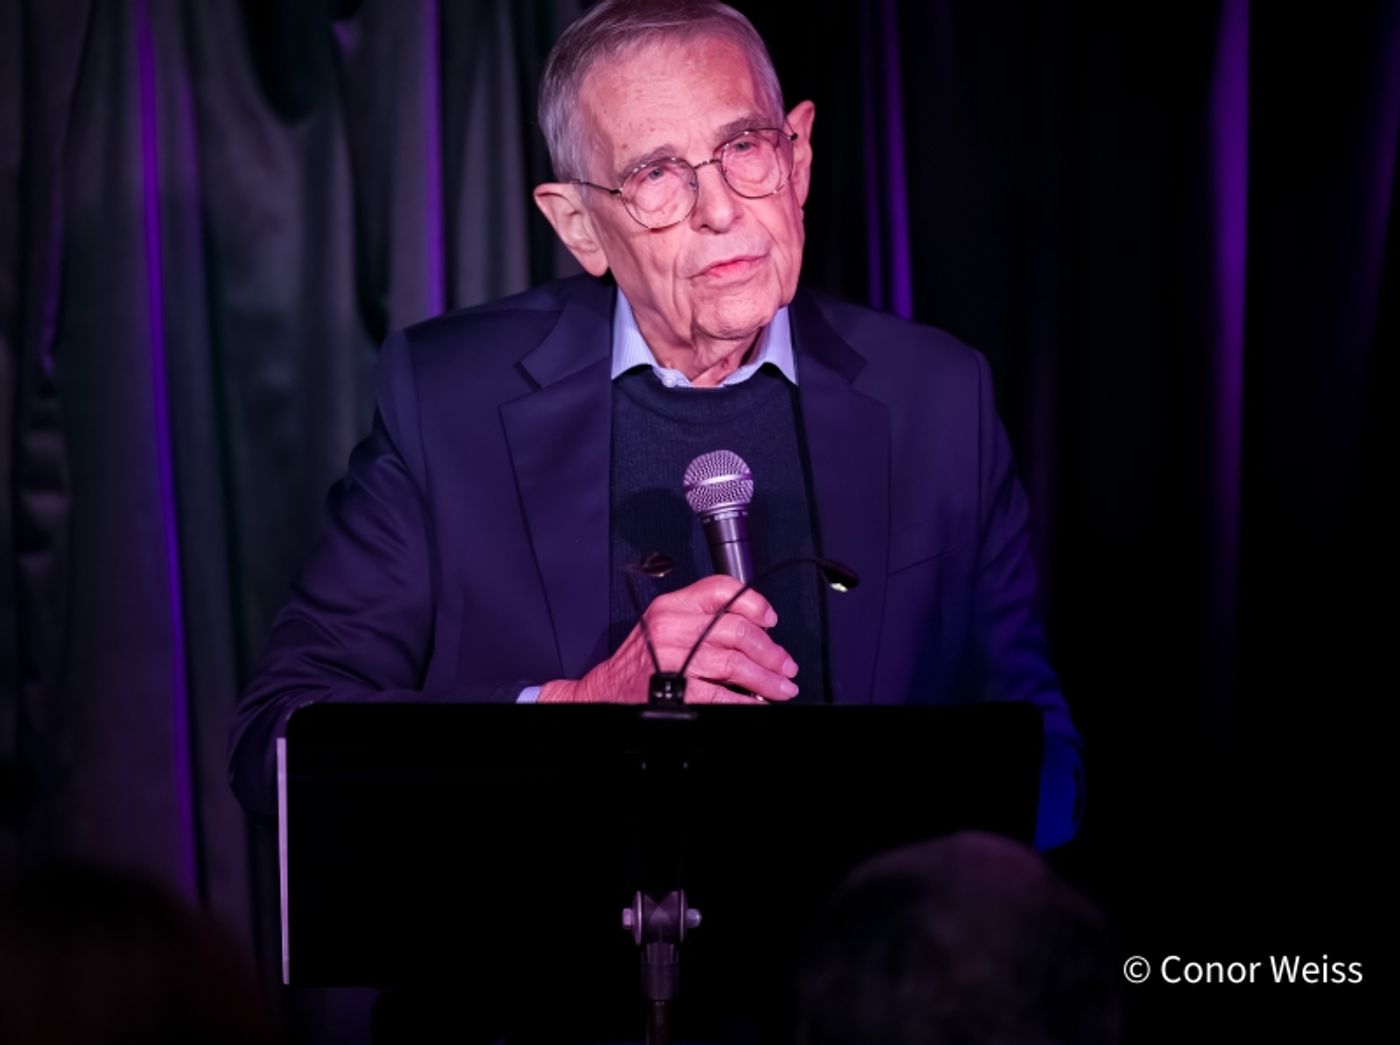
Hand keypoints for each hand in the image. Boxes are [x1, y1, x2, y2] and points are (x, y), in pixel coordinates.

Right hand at [539, 575, 798, 704]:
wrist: (605, 693)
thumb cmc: (640, 662)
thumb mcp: (665, 626)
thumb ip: (703, 619)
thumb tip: (757, 629)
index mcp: (671, 606)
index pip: (721, 589)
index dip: (755, 604)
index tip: (772, 622)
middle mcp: (671, 625)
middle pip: (737, 629)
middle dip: (770, 651)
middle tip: (785, 666)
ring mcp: (672, 657)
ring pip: (735, 662)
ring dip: (765, 679)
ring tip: (780, 689)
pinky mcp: (674, 688)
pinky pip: (721, 694)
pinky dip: (745, 702)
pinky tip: (756, 705)